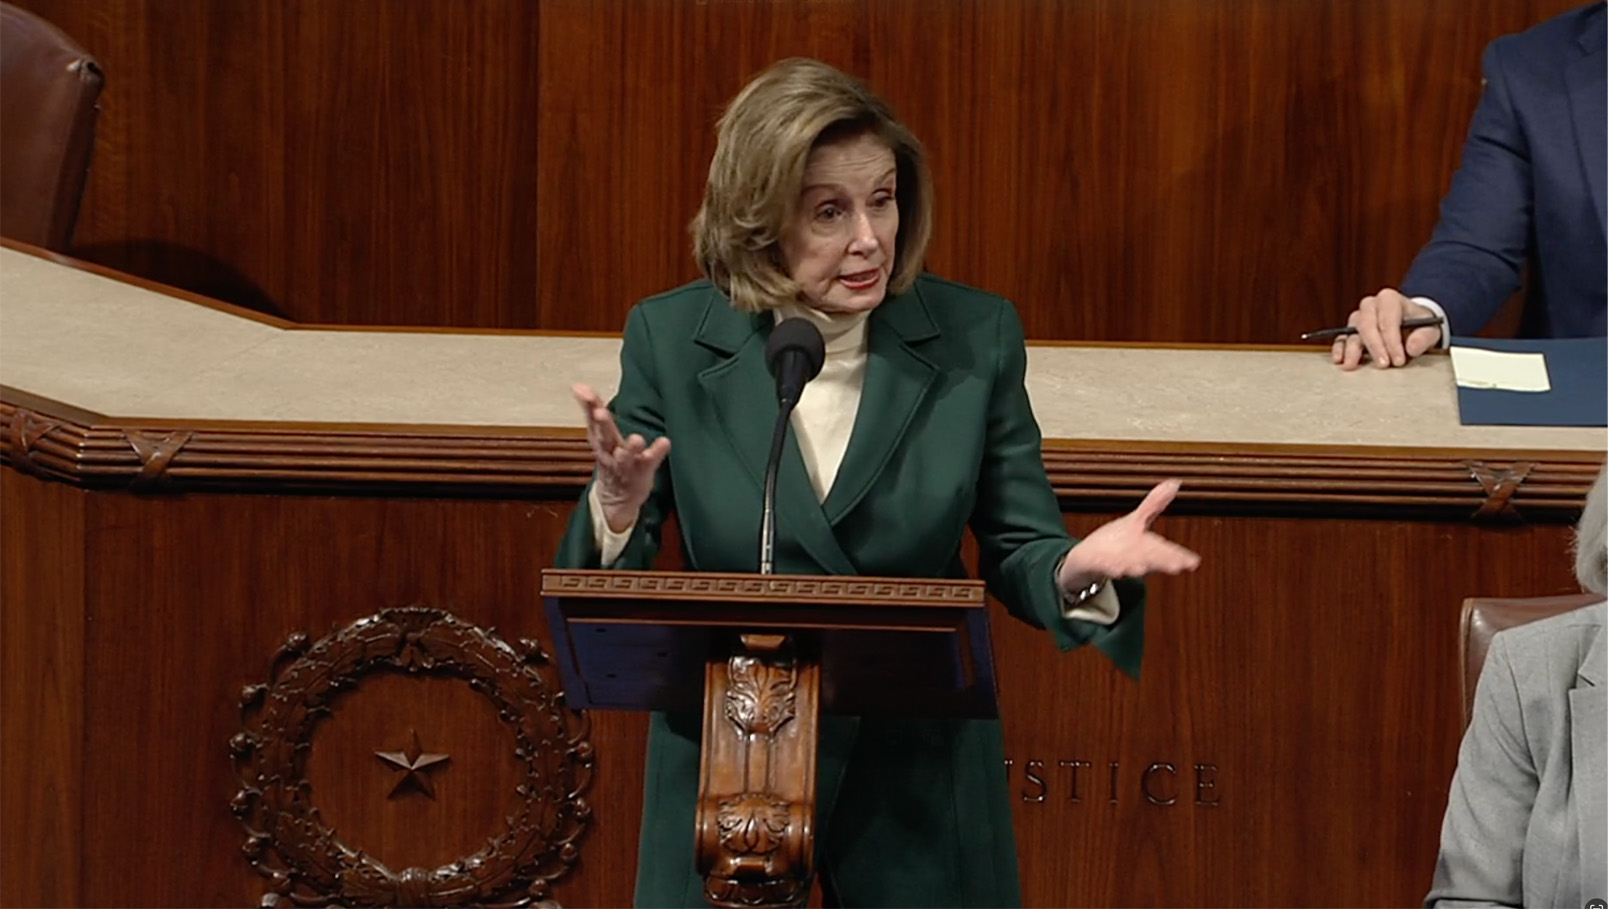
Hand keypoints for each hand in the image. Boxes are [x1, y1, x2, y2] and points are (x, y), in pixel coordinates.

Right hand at [573, 383, 670, 532]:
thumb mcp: (598, 434)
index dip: (588, 406)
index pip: (591, 420)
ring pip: (624, 457)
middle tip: (601, 412)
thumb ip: (592, 409)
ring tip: (636, 438)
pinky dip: (656, 453)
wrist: (616, 498)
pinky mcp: (641, 473)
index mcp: (599, 440)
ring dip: (629, 448)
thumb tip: (578, 384)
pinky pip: (649, 463)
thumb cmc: (609, 458)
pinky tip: (664, 442)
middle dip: (603, 425)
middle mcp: (610, 452)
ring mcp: (626, 465)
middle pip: (604, 438)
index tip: (583, 391)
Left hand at [1058, 480, 1200, 590]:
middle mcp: (1137, 558)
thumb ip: (1155, 503)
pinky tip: (1115, 569)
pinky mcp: (1102, 565)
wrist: (1090, 557)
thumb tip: (1175, 482)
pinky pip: (1107, 567)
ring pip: (1131, 566)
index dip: (1181, 556)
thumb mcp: (1138, 518)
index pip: (1168, 551)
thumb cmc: (1119, 539)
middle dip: (1164, 563)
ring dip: (1136, 567)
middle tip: (1176, 567)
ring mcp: (1120, 562)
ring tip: (1140, 568)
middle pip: (1153, 560)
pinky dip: (1112, 568)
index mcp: (1148, 548)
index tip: (1193, 562)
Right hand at [1333, 288, 1442, 370]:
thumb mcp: (1429, 329)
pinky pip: (1342, 338)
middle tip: (1383, 364)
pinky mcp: (1350, 331)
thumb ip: (1424, 337)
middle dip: (1374, 346)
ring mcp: (1358, 317)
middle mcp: (1371, 305)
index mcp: (1390, 299)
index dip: (1392, 340)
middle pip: (1367, 324)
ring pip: (1352, 331)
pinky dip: (1340, 348)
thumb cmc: (1419, 325)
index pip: (1387, 319)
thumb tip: (1412, 348)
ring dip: (1352, 349)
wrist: (1411, 325)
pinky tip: (1340, 359)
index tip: (1398, 360)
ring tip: (1352, 364)